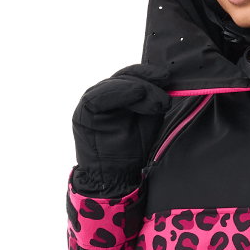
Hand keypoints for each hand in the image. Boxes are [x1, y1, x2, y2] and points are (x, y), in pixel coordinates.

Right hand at [71, 63, 170, 194]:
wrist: (116, 175)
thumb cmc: (132, 149)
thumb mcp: (150, 120)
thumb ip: (154, 101)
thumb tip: (166, 83)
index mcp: (118, 96)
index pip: (132, 77)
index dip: (149, 74)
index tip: (167, 76)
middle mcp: (103, 96)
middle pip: (124, 78)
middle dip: (146, 80)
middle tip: (165, 87)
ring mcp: (91, 103)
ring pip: (113, 85)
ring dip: (138, 88)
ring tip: (156, 99)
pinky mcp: (82, 114)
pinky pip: (98, 97)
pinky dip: (119, 92)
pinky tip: (137, 93)